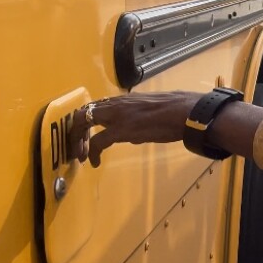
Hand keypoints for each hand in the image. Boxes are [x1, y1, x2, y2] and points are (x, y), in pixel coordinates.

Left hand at [71, 91, 201, 166]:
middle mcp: (117, 104)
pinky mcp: (121, 129)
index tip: (86, 135)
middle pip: (83, 112)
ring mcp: (117, 115)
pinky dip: (91, 152)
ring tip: (80, 155)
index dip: (86, 121)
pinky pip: (97, 141)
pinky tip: (94, 163)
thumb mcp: (151, 110)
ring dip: (78, 140)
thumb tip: (131, 132)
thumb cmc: (176, 111)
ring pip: (84, 122)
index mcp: (124, 99)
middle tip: (78, 147)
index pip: (95, 106)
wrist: (186, 113)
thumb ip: (136, 118)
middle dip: (76, 131)